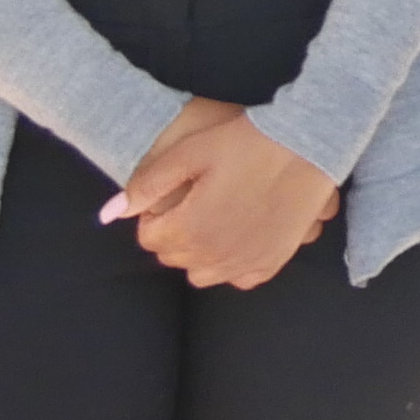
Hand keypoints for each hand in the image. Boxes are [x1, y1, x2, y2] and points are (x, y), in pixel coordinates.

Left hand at [111, 96, 340, 289]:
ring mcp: (245, 263)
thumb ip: (147, 185)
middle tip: (193, 200)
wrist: (308, 144)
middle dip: (174, 232)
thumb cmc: (246, 142)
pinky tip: (239, 235)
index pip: (149, 237)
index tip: (174, 192)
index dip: (154, 213)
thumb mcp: (189, 152)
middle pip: (174, 257)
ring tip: (214, 217)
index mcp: (189, 228)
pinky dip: (232, 263)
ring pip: (202, 273)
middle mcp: (215, 255)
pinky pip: (239, 278)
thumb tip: (110, 213)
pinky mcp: (272, 262)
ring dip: (200, 251)